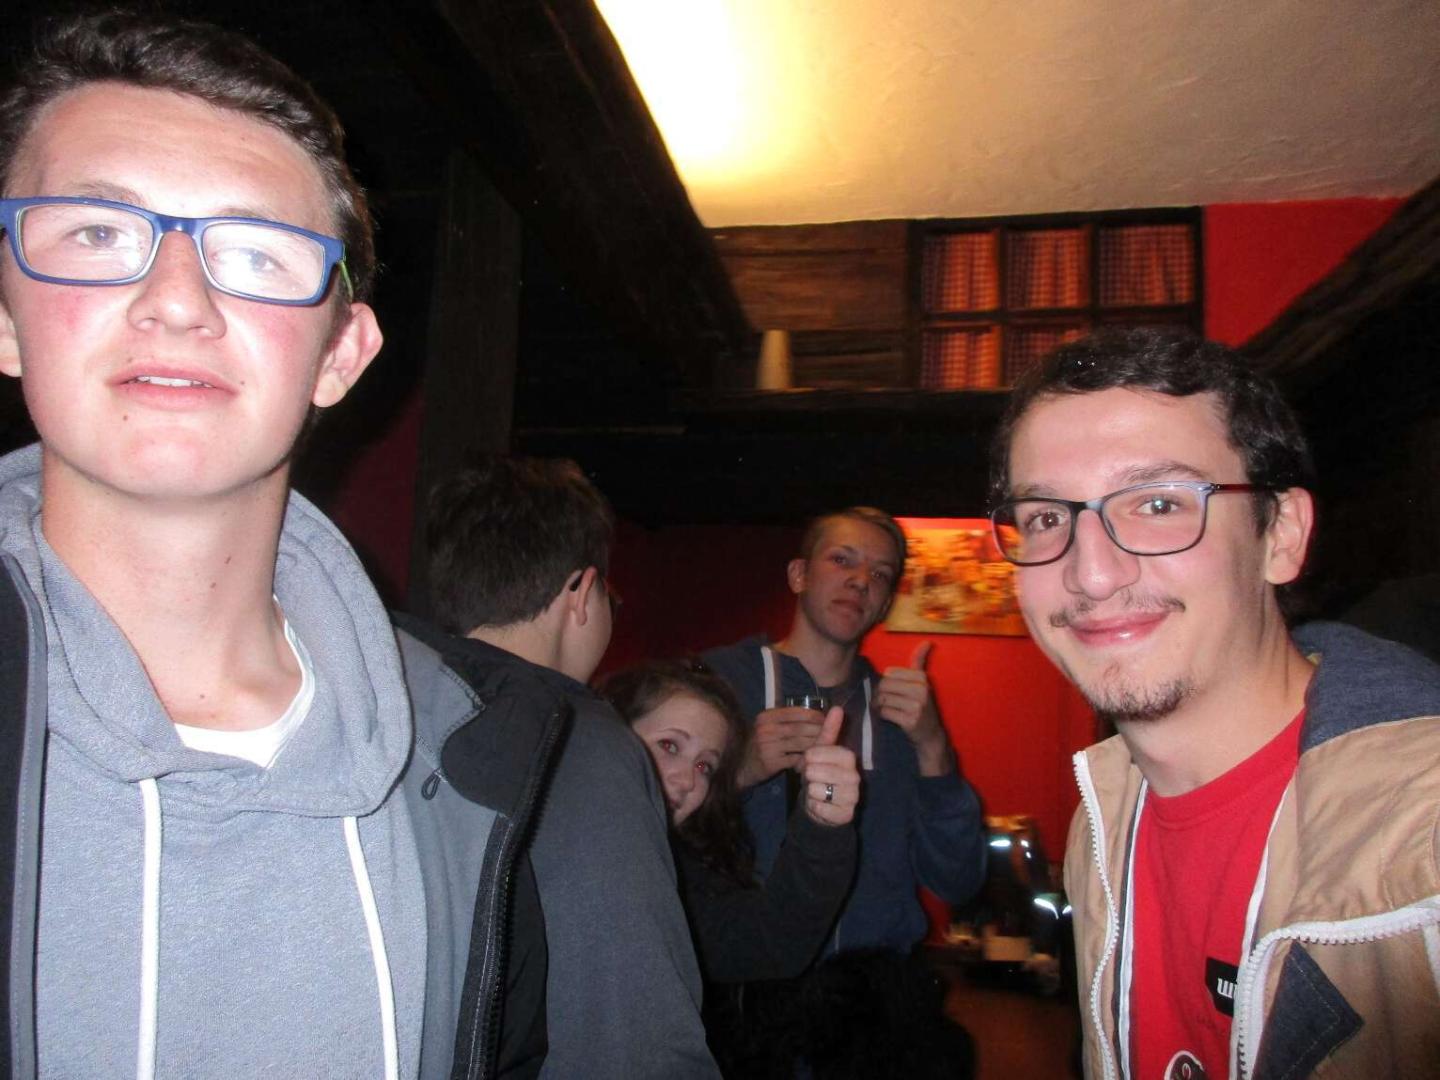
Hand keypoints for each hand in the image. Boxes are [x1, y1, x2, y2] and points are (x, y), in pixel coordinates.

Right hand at [737, 705, 824, 787]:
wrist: (741, 766)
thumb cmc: (759, 744)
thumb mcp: (768, 727)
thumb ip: (786, 720)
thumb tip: (816, 715)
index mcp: (767, 716)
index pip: (798, 712)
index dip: (815, 716)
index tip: (827, 721)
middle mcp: (766, 728)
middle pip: (802, 728)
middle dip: (819, 731)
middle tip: (830, 736)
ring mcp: (768, 745)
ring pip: (801, 743)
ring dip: (815, 747)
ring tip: (825, 749)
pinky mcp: (771, 761)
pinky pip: (795, 758)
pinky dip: (805, 760)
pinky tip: (810, 762)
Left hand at [801, 707, 859, 826]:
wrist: (821, 805)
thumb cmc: (820, 774)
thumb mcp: (821, 752)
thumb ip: (829, 731)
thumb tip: (837, 707)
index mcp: (849, 759)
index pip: (831, 752)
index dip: (815, 756)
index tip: (809, 759)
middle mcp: (855, 778)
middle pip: (822, 771)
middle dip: (810, 774)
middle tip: (812, 777)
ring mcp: (852, 798)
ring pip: (819, 789)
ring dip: (811, 790)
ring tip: (816, 790)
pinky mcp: (845, 815)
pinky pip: (819, 807)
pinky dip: (813, 805)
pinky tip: (818, 804)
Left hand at [874, 641, 952, 775]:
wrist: (931, 735)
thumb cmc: (923, 706)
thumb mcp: (923, 683)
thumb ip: (919, 662)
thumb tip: (926, 642)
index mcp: (922, 678)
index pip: (889, 673)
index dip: (886, 682)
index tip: (892, 690)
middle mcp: (921, 690)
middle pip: (884, 685)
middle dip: (880, 694)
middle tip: (884, 701)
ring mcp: (916, 706)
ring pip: (883, 698)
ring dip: (879, 705)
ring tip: (886, 709)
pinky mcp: (910, 720)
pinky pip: (885, 712)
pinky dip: (882, 715)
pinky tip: (889, 717)